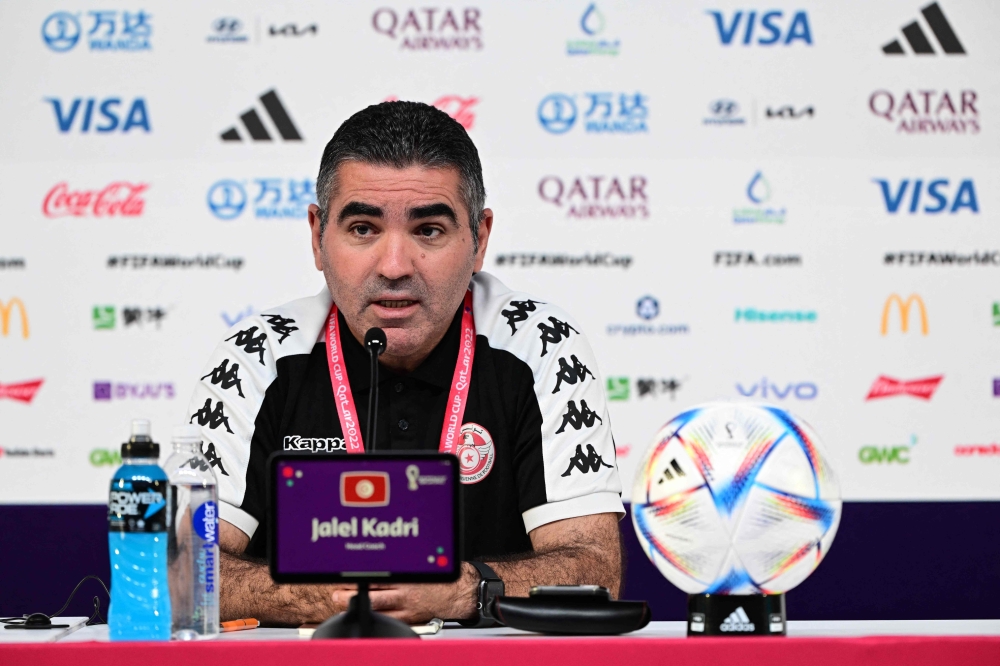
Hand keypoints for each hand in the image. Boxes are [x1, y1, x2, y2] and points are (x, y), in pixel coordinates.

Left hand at [329, 563, 477, 624]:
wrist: (458, 592)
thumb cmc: (440, 575)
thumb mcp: (421, 562)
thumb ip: (402, 561)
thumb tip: (380, 556)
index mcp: (408, 574)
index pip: (378, 573)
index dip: (359, 574)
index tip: (345, 574)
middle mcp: (405, 590)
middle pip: (372, 590)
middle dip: (351, 592)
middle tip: (336, 592)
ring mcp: (406, 605)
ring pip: (376, 606)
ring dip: (356, 603)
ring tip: (341, 601)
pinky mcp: (410, 618)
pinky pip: (388, 618)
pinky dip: (373, 615)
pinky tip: (363, 613)